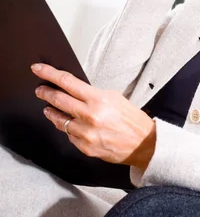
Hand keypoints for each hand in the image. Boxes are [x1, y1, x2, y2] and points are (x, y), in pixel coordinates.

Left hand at [31, 63, 155, 170]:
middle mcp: (90, 116)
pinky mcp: (85, 147)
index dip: (49, 74)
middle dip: (45, 93)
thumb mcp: (114, 97)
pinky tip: (69, 124)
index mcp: (98, 99)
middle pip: (58, 100)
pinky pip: (69, 135)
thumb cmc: (131, 118)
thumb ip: (93, 94)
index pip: (67, 82)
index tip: (38, 69)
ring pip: (59, 120)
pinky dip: (67, 128)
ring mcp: (86, 133)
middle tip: (40, 90)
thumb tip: (75, 90)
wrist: (143, 143)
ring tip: (49, 108)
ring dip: (52, 112)